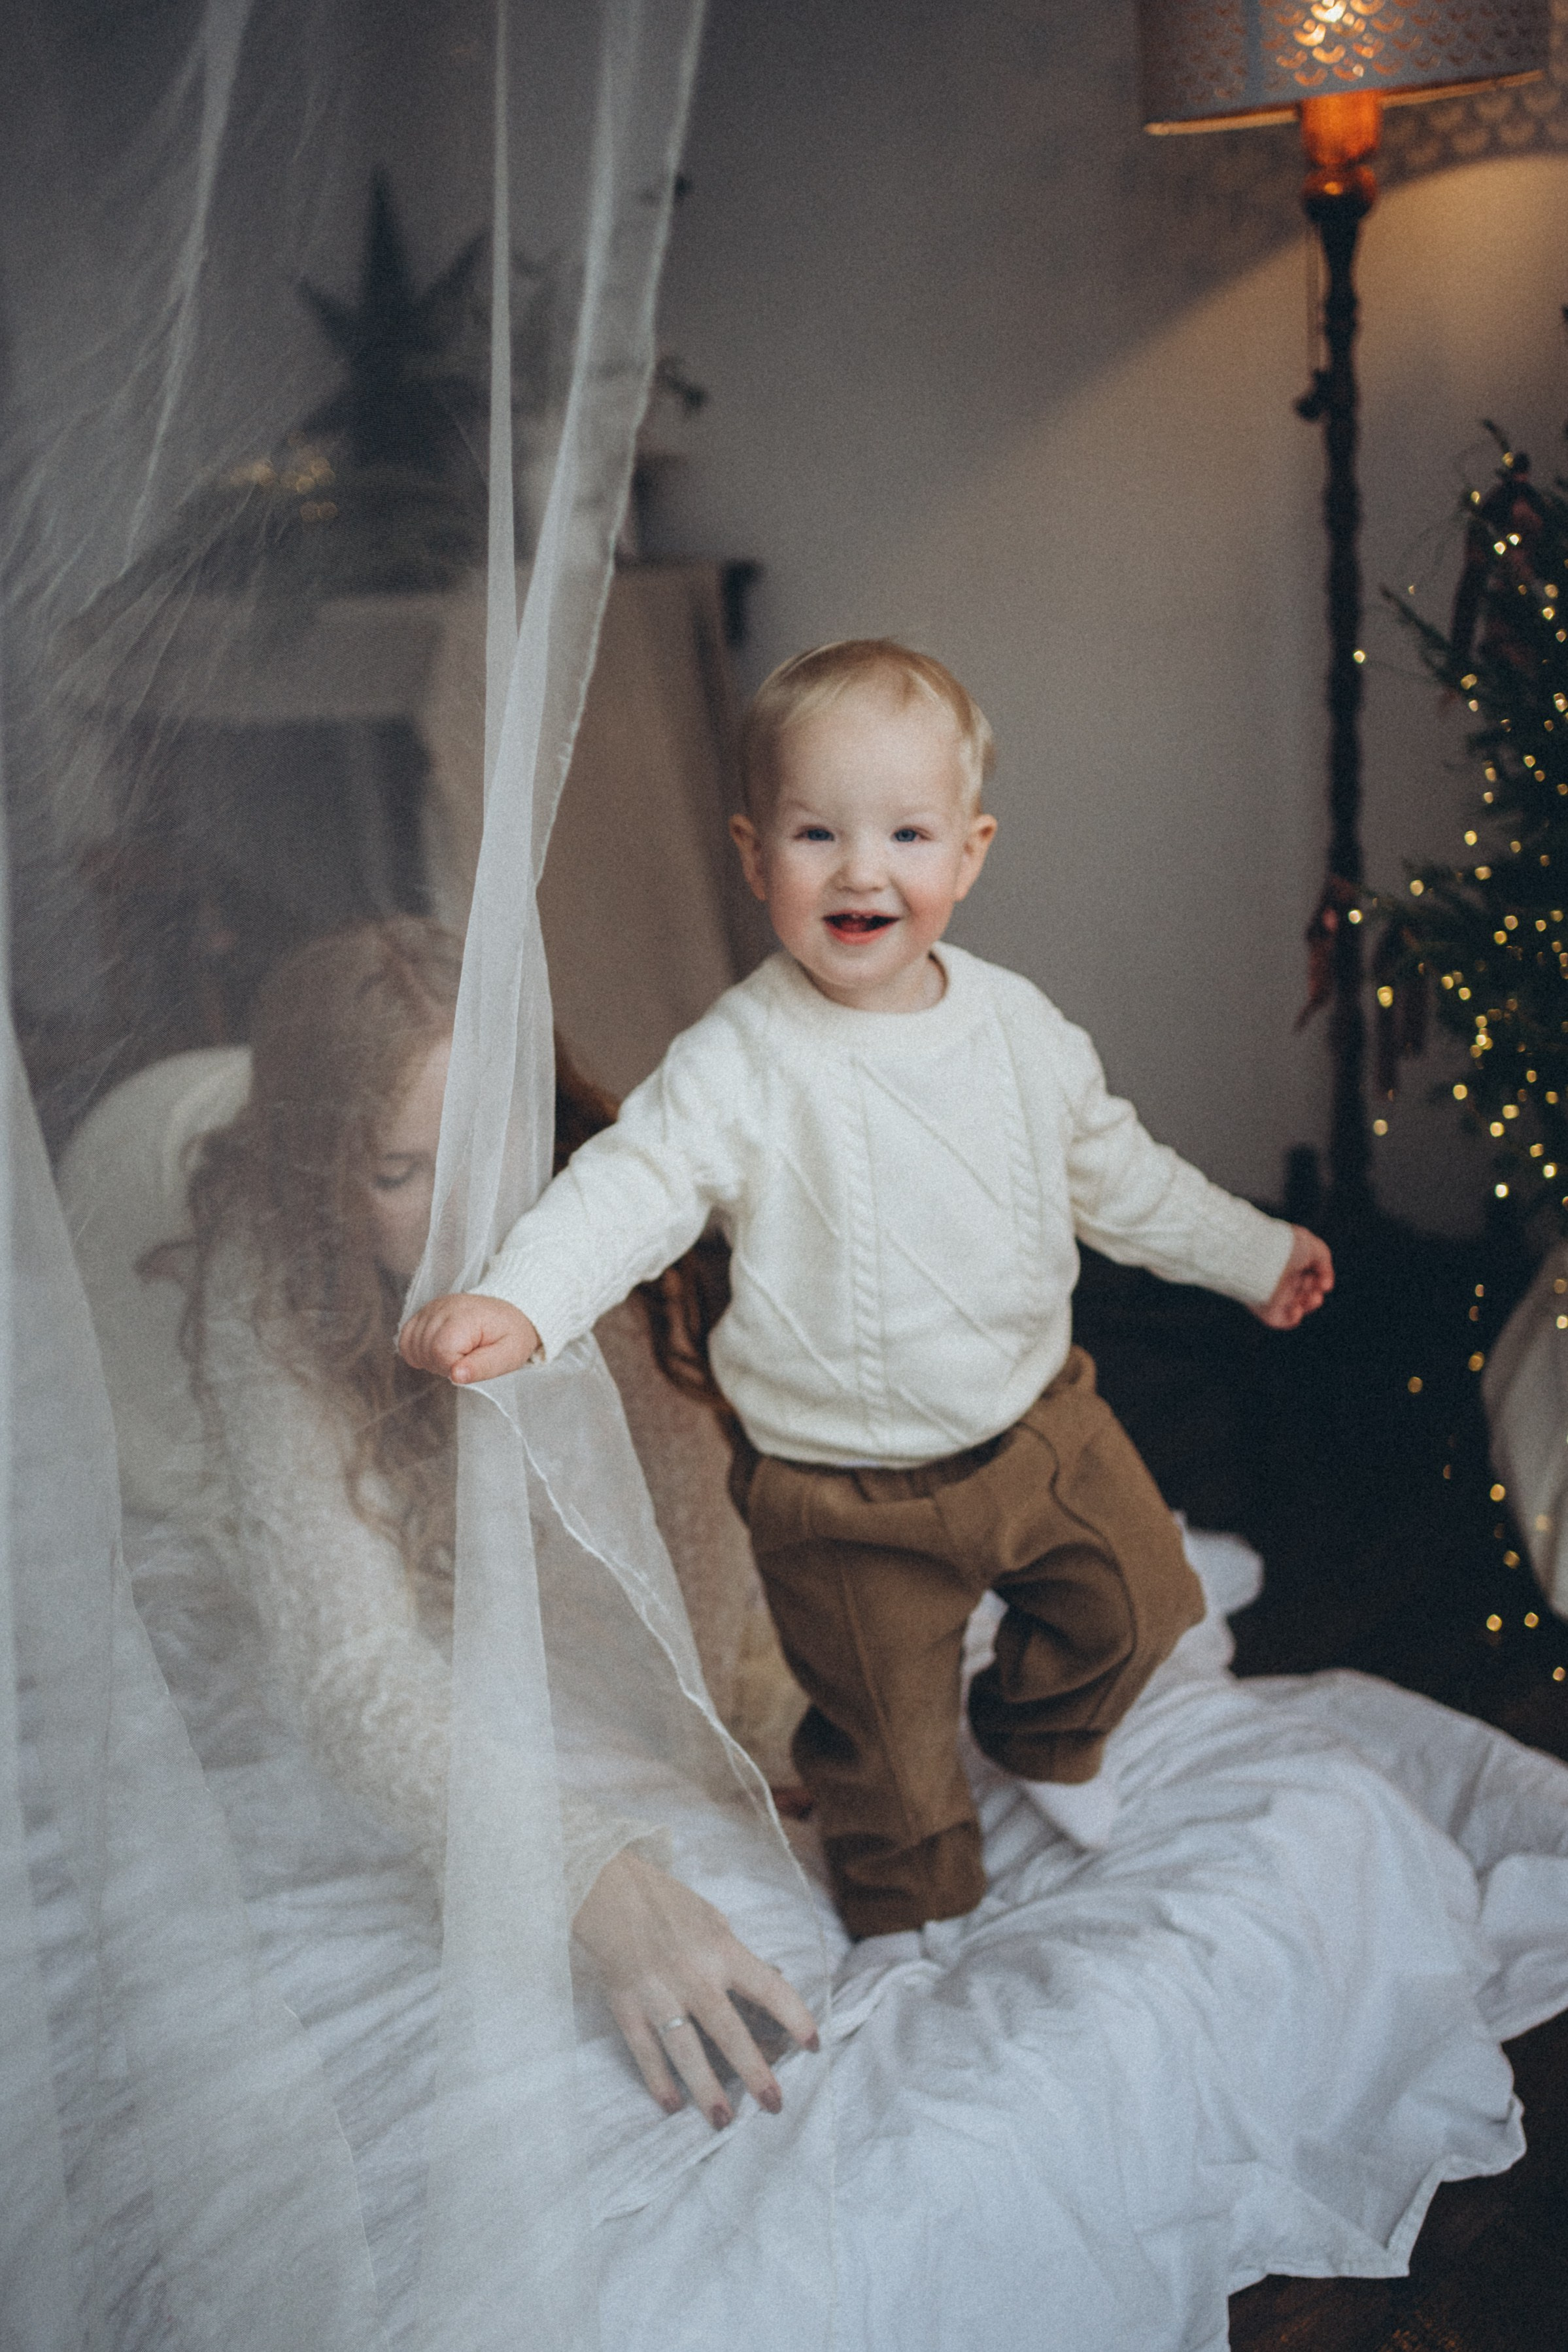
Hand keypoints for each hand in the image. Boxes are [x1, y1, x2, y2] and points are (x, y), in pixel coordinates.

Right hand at [397, 1292, 540, 1382]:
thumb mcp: (508, 1356)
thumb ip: (482, 1367)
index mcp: (466, 1317)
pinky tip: (438, 1350)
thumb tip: (456, 1376)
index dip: (453, 1367)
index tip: (472, 1362)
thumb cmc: (511, 1335)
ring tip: (456, 1353)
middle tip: (466, 1358)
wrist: (511, 1312)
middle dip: (442, 1364)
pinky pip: (405, 1337)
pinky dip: (417, 1349)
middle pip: (424, 1349)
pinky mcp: (425, 1311)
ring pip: (411, 1345)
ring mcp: (432, 1307)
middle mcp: (444, 1307)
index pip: (440, 1352)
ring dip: (430, 1358)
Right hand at [571, 1846, 818, 2128]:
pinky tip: (672, 2104)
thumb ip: (733, 1956)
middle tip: (775, 2105)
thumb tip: (763, 1987)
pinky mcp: (626, 2006)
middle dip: (755, 2071)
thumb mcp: (711, 1918)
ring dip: (706, 2089)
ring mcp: (657, 1993)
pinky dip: (657, 2081)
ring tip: (723, 2121)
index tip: (813, 2045)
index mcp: (721, 1948)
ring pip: (685, 2050)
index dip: (795, 2018)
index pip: (769, 1988)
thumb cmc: (666, 1902)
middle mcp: (692, 1974)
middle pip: (729, 2031)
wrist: (605, 1888)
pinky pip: (645, 2051)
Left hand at [1252, 1225, 1333, 1329]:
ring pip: (1298, 1307)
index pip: (1309, 1276)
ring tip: (1313, 1297)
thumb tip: (1326, 1286)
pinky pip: (1283, 1320)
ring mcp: (1274, 1295)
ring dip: (1311, 1304)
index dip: (1320, 1278)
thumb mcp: (1313, 1247)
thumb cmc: (1285, 1246)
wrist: (1261, 1255)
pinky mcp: (1267, 1308)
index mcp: (1289, 1264)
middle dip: (1316, 1292)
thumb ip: (1325, 1264)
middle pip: (1305, 1293)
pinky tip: (1297, 1308)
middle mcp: (1280, 1279)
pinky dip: (1294, 1317)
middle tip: (1317, 1289)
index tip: (1322, 1278)